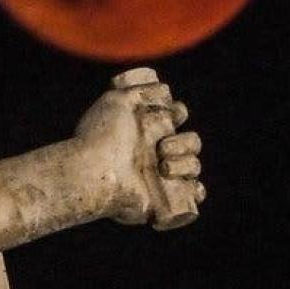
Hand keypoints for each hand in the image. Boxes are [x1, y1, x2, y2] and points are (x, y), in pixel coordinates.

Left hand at [73, 68, 204, 227]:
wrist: (93, 172)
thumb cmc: (101, 136)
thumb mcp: (116, 102)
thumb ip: (138, 89)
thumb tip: (164, 89)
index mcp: (145, 130)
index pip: (176, 118)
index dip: (179, 113)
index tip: (174, 113)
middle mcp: (154, 152)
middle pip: (192, 143)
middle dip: (184, 142)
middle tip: (162, 148)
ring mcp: (159, 176)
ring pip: (194, 166)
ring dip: (187, 164)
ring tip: (164, 167)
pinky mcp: (163, 199)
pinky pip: (193, 195)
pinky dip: (196, 190)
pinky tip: (185, 184)